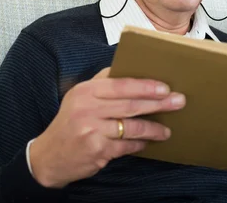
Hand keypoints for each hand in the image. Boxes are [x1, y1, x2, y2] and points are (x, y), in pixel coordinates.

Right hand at [29, 67, 184, 187]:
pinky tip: (147, 142)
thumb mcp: (80, 96)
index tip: (165, 88)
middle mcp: (87, 109)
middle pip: (131, 105)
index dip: (146, 86)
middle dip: (159, 104)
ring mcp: (91, 131)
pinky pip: (126, 146)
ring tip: (166, 130)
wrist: (48, 156)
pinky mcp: (97, 151)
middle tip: (178, 102)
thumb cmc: (71, 122)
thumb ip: (104, 83)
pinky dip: (139, 144)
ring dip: (153, 129)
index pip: (122, 85)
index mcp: (86, 91)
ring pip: (132, 127)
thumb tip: (135, 69)